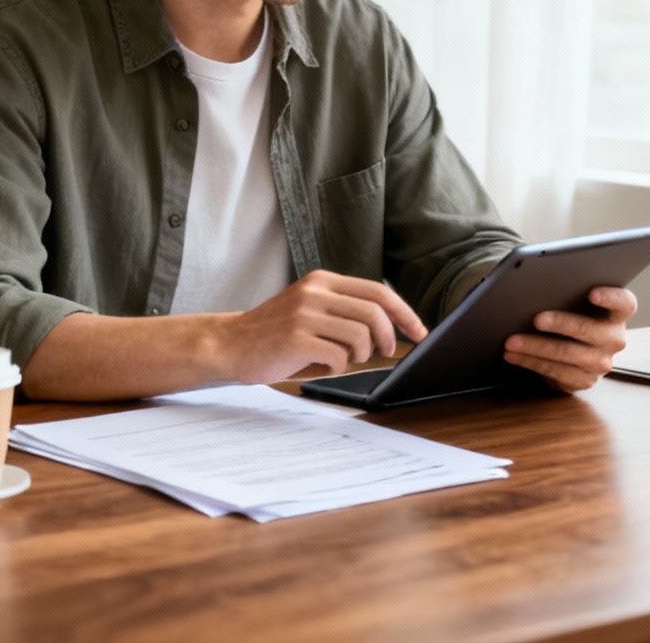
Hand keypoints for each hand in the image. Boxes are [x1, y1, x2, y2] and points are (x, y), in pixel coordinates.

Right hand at [217, 269, 428, 383]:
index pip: (378, 292)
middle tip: (385, 352)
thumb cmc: (275, 334)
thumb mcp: (310, 310)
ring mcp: (305, 314)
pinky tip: (321, 365)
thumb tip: (393, 331)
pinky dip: (337, 367)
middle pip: (375, 313)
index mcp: (322, 281)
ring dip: (359, 355)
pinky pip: (339, 357)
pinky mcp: (296, 338)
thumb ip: (344, 312)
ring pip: (360, 336)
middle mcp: (315, 292)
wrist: (229, 344)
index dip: (405, 313)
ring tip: (340, 359)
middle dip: (389, 337)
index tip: (420, 331)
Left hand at [502, 286, 637, 393]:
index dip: (611, 297)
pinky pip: (555, 372)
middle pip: (588, 329)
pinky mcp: (584, 381)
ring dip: (535, 347)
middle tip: (536, 319)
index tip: (592, 293)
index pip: (625, 303)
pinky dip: (530, 362)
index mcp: (618, 314)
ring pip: (567, 353)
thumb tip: (537, 288)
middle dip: (560, 323)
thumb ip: (570, 294)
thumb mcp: (578, 303)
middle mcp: (615, 339)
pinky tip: (514, 355)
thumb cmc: (574, 316)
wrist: (575, 350)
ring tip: (512, 341)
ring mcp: (601, 363)